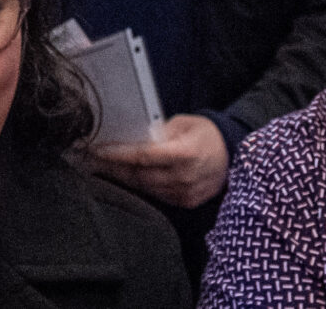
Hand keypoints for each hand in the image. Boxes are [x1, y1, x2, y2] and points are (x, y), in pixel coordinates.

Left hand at [90, 112, 229, 208]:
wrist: (233, 155)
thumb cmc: (206, 134)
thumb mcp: (183, 123)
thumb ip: (159, 131)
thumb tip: (133, 136)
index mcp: (185, 153)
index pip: (143, 156)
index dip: (117, 154)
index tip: (97, 150)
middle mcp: (185, 177)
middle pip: (139, 175)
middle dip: (113, 167)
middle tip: (92, 159)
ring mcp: (186, 193)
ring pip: (145, 188)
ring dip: (123, 178)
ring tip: (103, 168)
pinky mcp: (186, 203)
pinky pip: (156, 196)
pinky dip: (140, 187)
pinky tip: (125, 178)